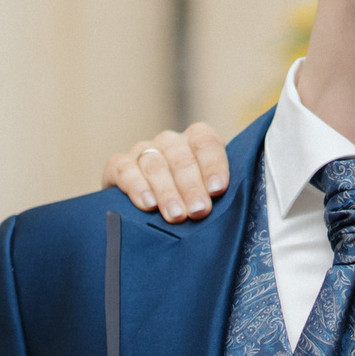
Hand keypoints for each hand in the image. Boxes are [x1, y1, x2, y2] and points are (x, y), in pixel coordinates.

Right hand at [103, 122, 229, 221]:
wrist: (148, 211)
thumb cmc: (190, 202)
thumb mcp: (209, 194)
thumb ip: (218, 193)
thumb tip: (236, 207)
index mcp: (197, 140)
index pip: (206, 142)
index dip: (213, 165)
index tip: (218, 190)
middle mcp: (170, 141)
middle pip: (181, 158)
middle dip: (191, 187)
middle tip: (198, 211)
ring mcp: (143, 151)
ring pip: (155, 164)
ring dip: (167, 191)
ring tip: (176, 215)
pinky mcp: (118, 166)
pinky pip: (124, 169)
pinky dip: (136, 186)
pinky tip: (147, 204)